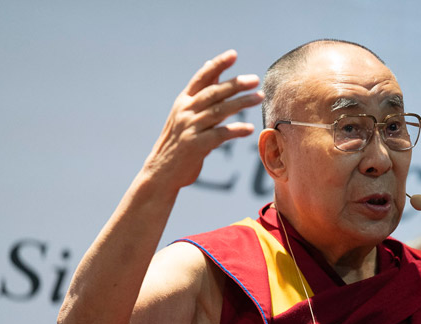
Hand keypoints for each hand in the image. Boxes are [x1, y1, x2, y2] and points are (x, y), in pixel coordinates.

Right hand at [143, 49, 263, 191]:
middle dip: (235, 84)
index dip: (217, 65)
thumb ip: (201, 94)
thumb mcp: (186, 114)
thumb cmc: (178, 142)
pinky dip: (235, 130)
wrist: (161, 172)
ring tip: (259, 97)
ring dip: (241, 103)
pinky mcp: (196, 145)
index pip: (201, 78)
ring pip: (219, 111)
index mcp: (183, 102)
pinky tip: (249, 129)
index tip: (233, 54)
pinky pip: (220, 134)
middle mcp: (185, 111)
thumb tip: (212, 68)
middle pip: (213, 93)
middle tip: (254, 79)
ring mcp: (190, 128)